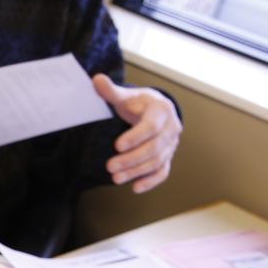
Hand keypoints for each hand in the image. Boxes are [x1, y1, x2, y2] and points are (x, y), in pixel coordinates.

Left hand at [93, 74, 181, 193]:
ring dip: (137, 172)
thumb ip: (111, 91)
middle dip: (132, 159)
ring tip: (115, 178)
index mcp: (161, 111)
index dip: (135, 137)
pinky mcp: (168, 156)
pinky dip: (151, 181)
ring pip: (157, 161)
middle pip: (154, 148)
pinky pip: (163, 171)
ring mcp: (172, 144)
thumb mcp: (126, 96)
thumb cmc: (137, 102)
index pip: (150, 127)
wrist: (155, 109)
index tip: (117, 146)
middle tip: (110, 167)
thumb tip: (96, 79)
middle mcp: (171, 129)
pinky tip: (135, 188)